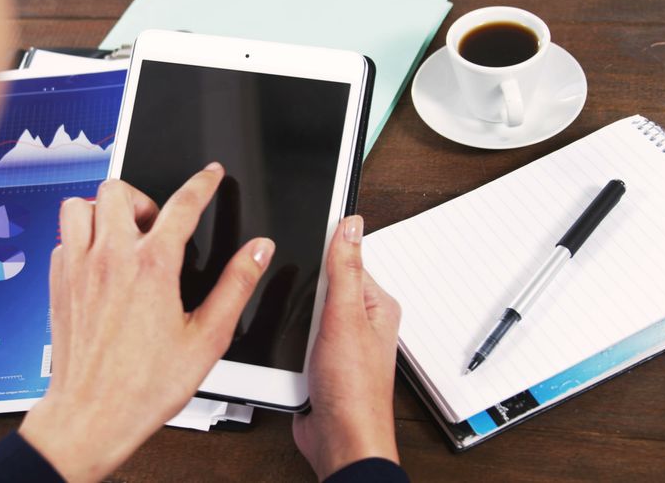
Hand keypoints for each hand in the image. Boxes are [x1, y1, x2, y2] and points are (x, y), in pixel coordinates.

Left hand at [19, 163, 274, 481]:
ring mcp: (78, 268)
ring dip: (103, 210)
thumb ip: (236, 286)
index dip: (203, 183)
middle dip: (143, 197)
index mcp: (151, 266)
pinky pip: (63, 239)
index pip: (182, 204)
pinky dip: (81, 239)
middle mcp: (110, 258)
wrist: (92, 415)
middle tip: (157, 224)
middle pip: (119, 189)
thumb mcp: (207, 338)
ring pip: (79, 204)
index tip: (210, 175)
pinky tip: (98, 262)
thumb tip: (258, 252)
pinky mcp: (58, 284)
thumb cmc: (145, 385)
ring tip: (124, 234)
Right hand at [293, 215, 401, 478]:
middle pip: (321, 285)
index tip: (301, 247)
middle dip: (303, 293)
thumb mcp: (345, 317)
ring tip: (300, 336)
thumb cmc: (354, 390)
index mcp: (376, 305)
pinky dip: (288, 340)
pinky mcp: (318, 358)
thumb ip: (344, 268)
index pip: (346, 259)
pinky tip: (290, 349)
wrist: (339, 440)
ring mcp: (338, 340)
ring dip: (293, 320)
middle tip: (304, 311)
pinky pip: (296, 336)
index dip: (321, 254)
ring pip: (304, 312)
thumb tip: (350, 225)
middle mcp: (359, 321)